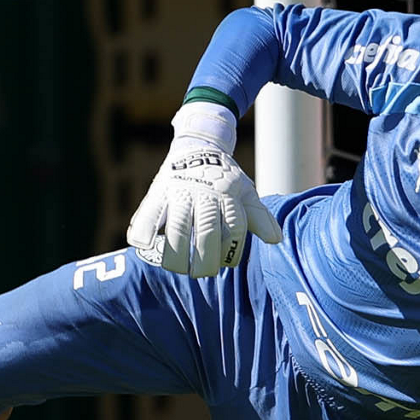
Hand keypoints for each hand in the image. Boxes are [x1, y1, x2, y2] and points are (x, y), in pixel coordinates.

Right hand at [126, 102, 281, 276]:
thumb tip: (276, 239)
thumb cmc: (225, 179)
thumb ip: (258, 217)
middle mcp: (205, 193)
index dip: (230, 250)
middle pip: (206, 230)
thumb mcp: (245, 192)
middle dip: (204, 259)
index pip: (234, 227)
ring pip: (178, 226)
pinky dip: (143, 230)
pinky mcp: (157, 192)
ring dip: (176, 253)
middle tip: (200, 274)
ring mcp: (180, 191)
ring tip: (177, 269)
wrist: (198, 146)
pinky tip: (143, 246)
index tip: (225, 263)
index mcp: (229, 195)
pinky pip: (147, 213)